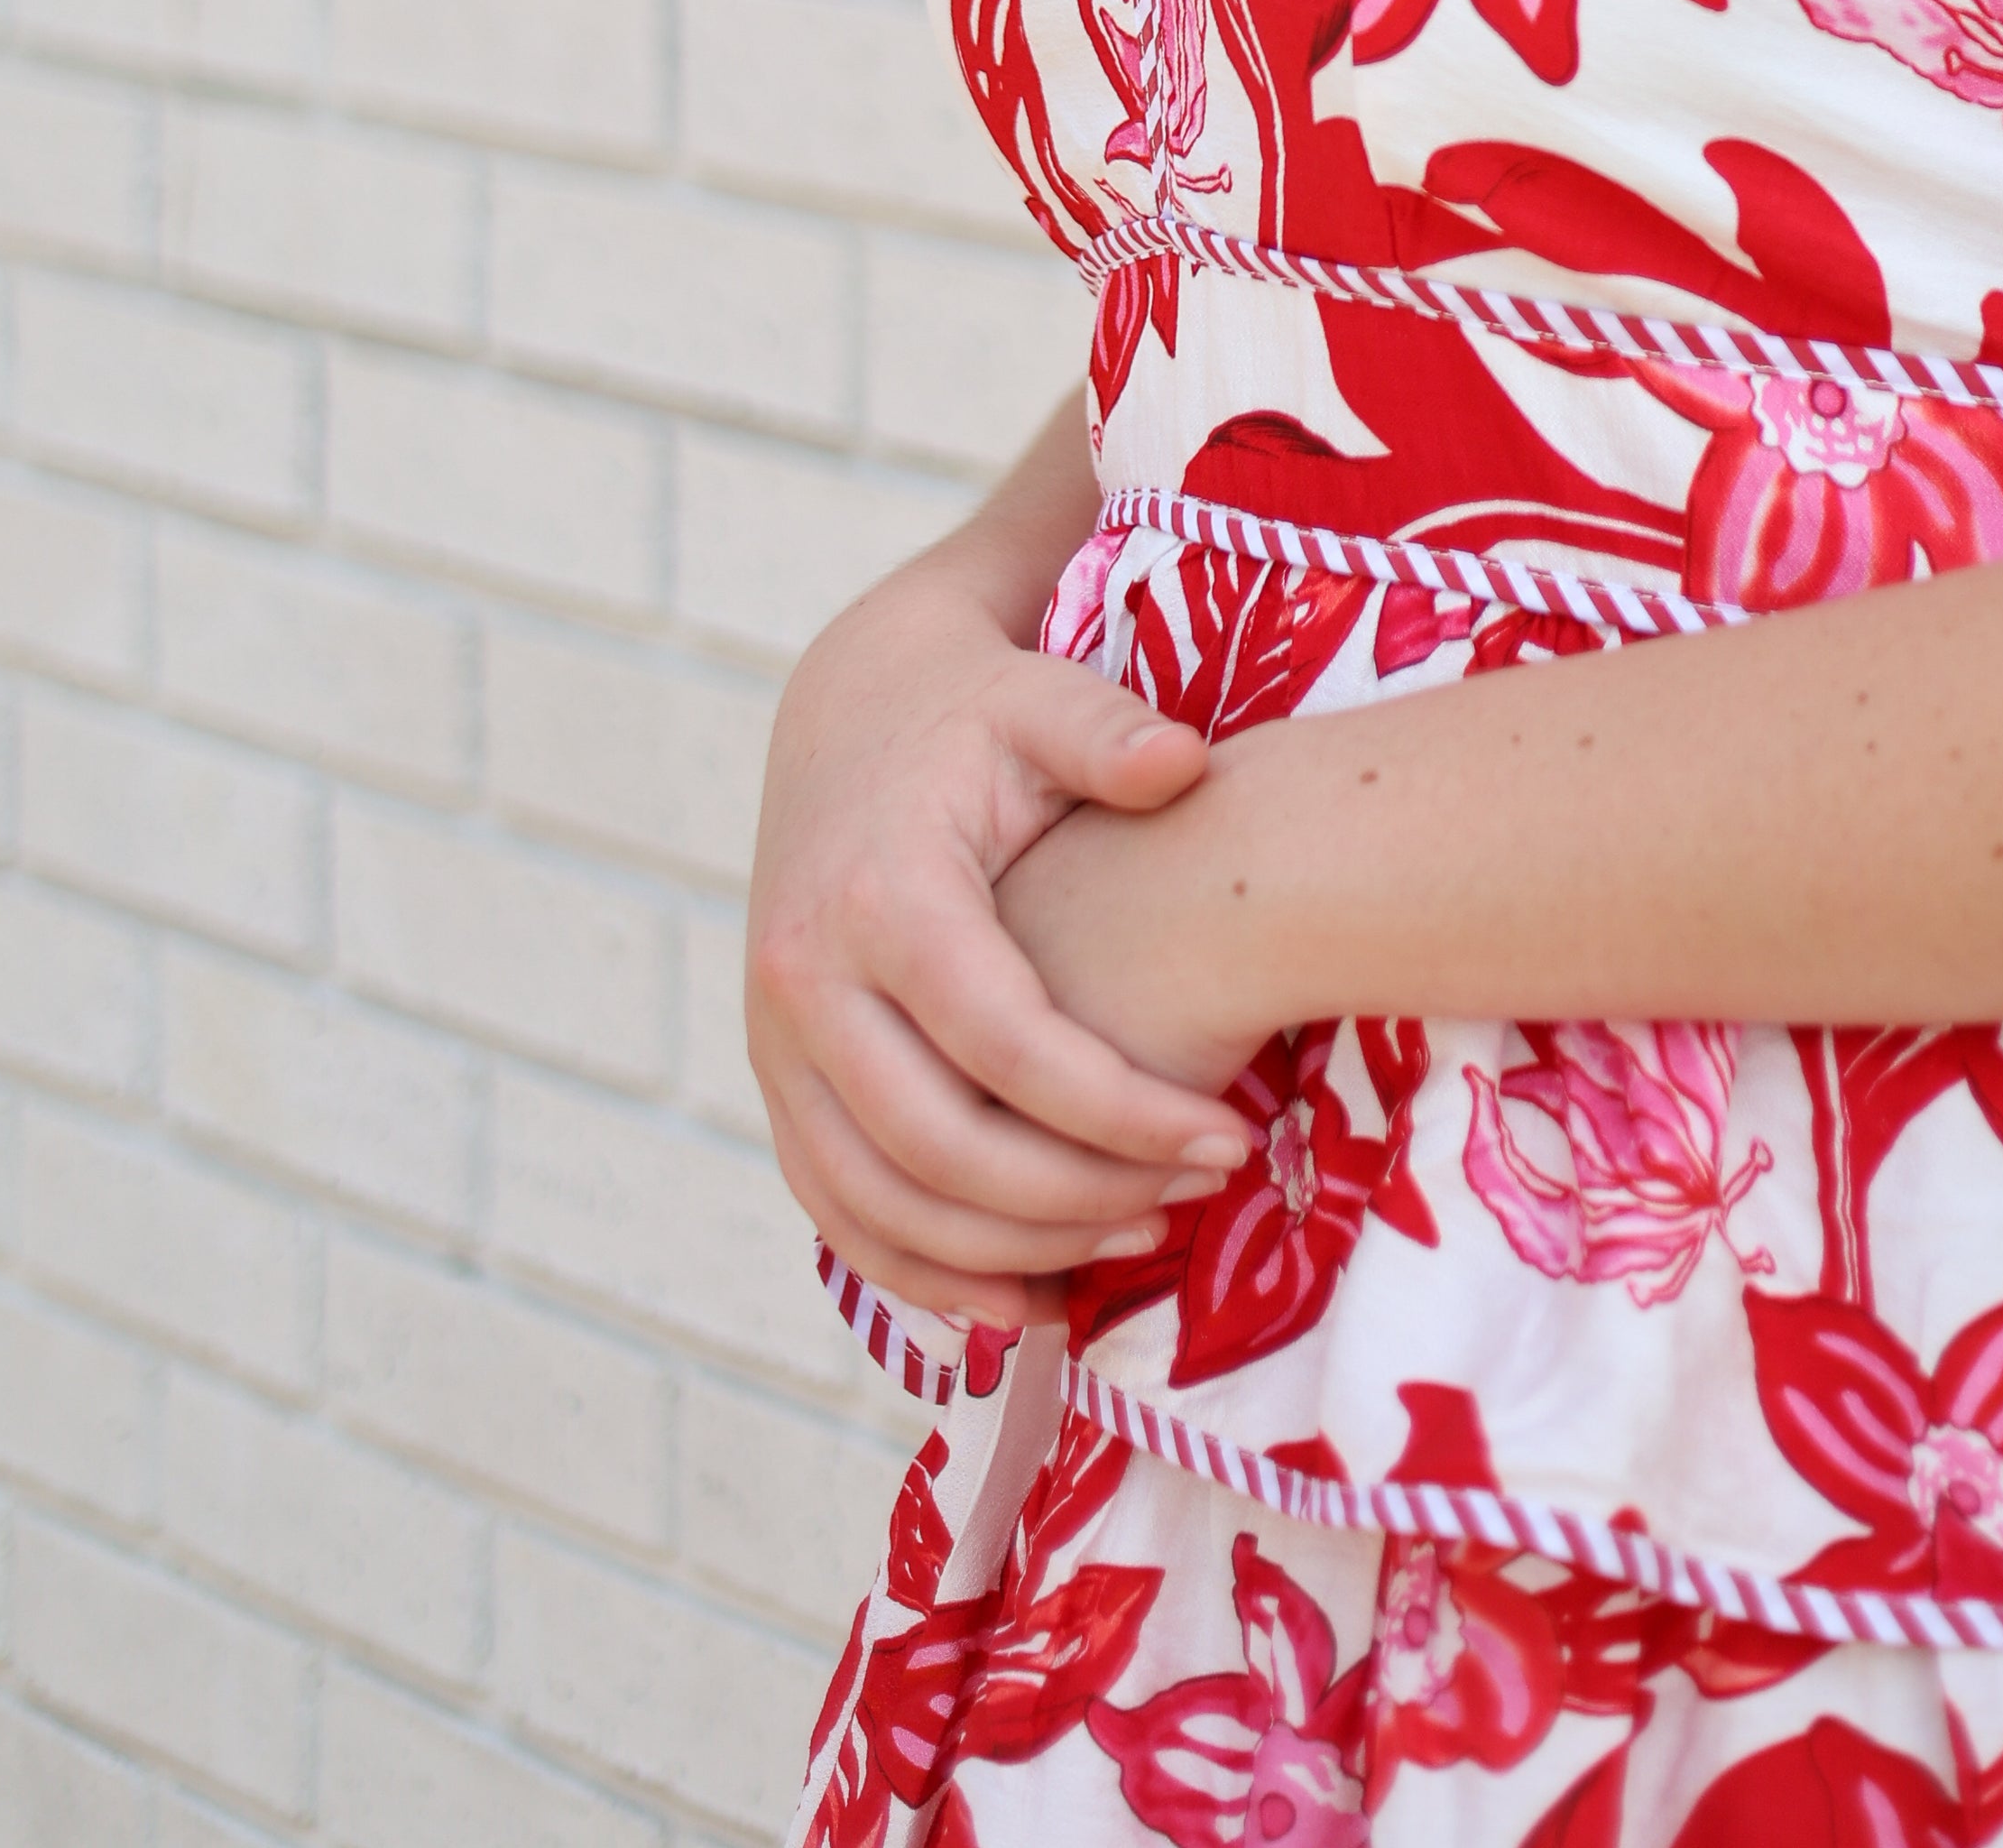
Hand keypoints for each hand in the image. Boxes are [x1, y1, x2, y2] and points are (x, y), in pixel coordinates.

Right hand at [745, 535, 1254, 1329]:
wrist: (851, 709)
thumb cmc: (976, 713)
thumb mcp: (1041, 699)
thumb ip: (1109, 731)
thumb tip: (1183, 763)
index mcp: (881, 895)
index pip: (1005, 1045)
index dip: (1120, 1110)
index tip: (1226, 1144)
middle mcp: (806, 979)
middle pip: (938, 1146)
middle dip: (1075, 1197)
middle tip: (1192, 1202)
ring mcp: (776, 1041)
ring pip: (878, 1203)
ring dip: (1005, 1254)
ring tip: (1134, 1248)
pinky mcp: (778, 1078)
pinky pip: (836, 1211)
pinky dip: (921, 1274)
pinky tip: (1025, 1302)